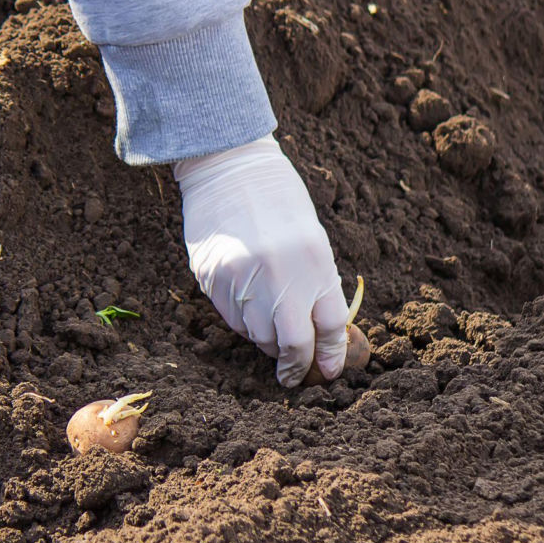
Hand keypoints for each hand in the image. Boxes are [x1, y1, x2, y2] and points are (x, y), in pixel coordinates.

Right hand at [174, 135, 347, 386]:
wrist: (230, 167)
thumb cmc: (278, 204)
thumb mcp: (312, 240)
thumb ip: (317, 286)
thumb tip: (318, 339)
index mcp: (314, 260)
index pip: (329, 327)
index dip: (330, 356)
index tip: (327, 372)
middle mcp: (280, 273)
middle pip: (292, 343)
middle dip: (295, 366)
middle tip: (293, 375)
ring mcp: (243, 278)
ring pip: (258, 335)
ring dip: (266, 339)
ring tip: (267, 320)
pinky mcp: (213, 279)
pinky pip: (232, 319)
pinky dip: (242, 320)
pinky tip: (244, 299)